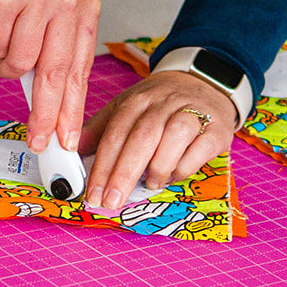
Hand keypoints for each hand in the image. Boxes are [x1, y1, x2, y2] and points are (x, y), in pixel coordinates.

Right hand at [0, 0, 99, 153]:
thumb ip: (56, 42)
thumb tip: (50, 95)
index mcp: (86, 5)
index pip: (82, 69)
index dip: (74, 108)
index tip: (69, 138)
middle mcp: (69, 2)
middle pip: (58, 75)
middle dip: (48, 115)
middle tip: (42, 142)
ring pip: (21, 61)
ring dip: (7, 61)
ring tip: (4, 34)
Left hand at [79, 72, 235, 208]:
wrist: (205, 84)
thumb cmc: (161, 104)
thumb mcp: (127, 109)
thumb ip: (100, 130)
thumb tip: (71, 152)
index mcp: (136, 101)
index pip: (115, 133)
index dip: (102, 166)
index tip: (92, 194)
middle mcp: (163, 104)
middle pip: (141, 137)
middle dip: (123, 173)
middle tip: (111, 202)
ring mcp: (192, 113)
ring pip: (173, 139)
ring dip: (157, 168)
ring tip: (148, 184)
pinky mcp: (216, 128)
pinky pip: (199, 149)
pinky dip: (184, 167)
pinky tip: (173, 175)